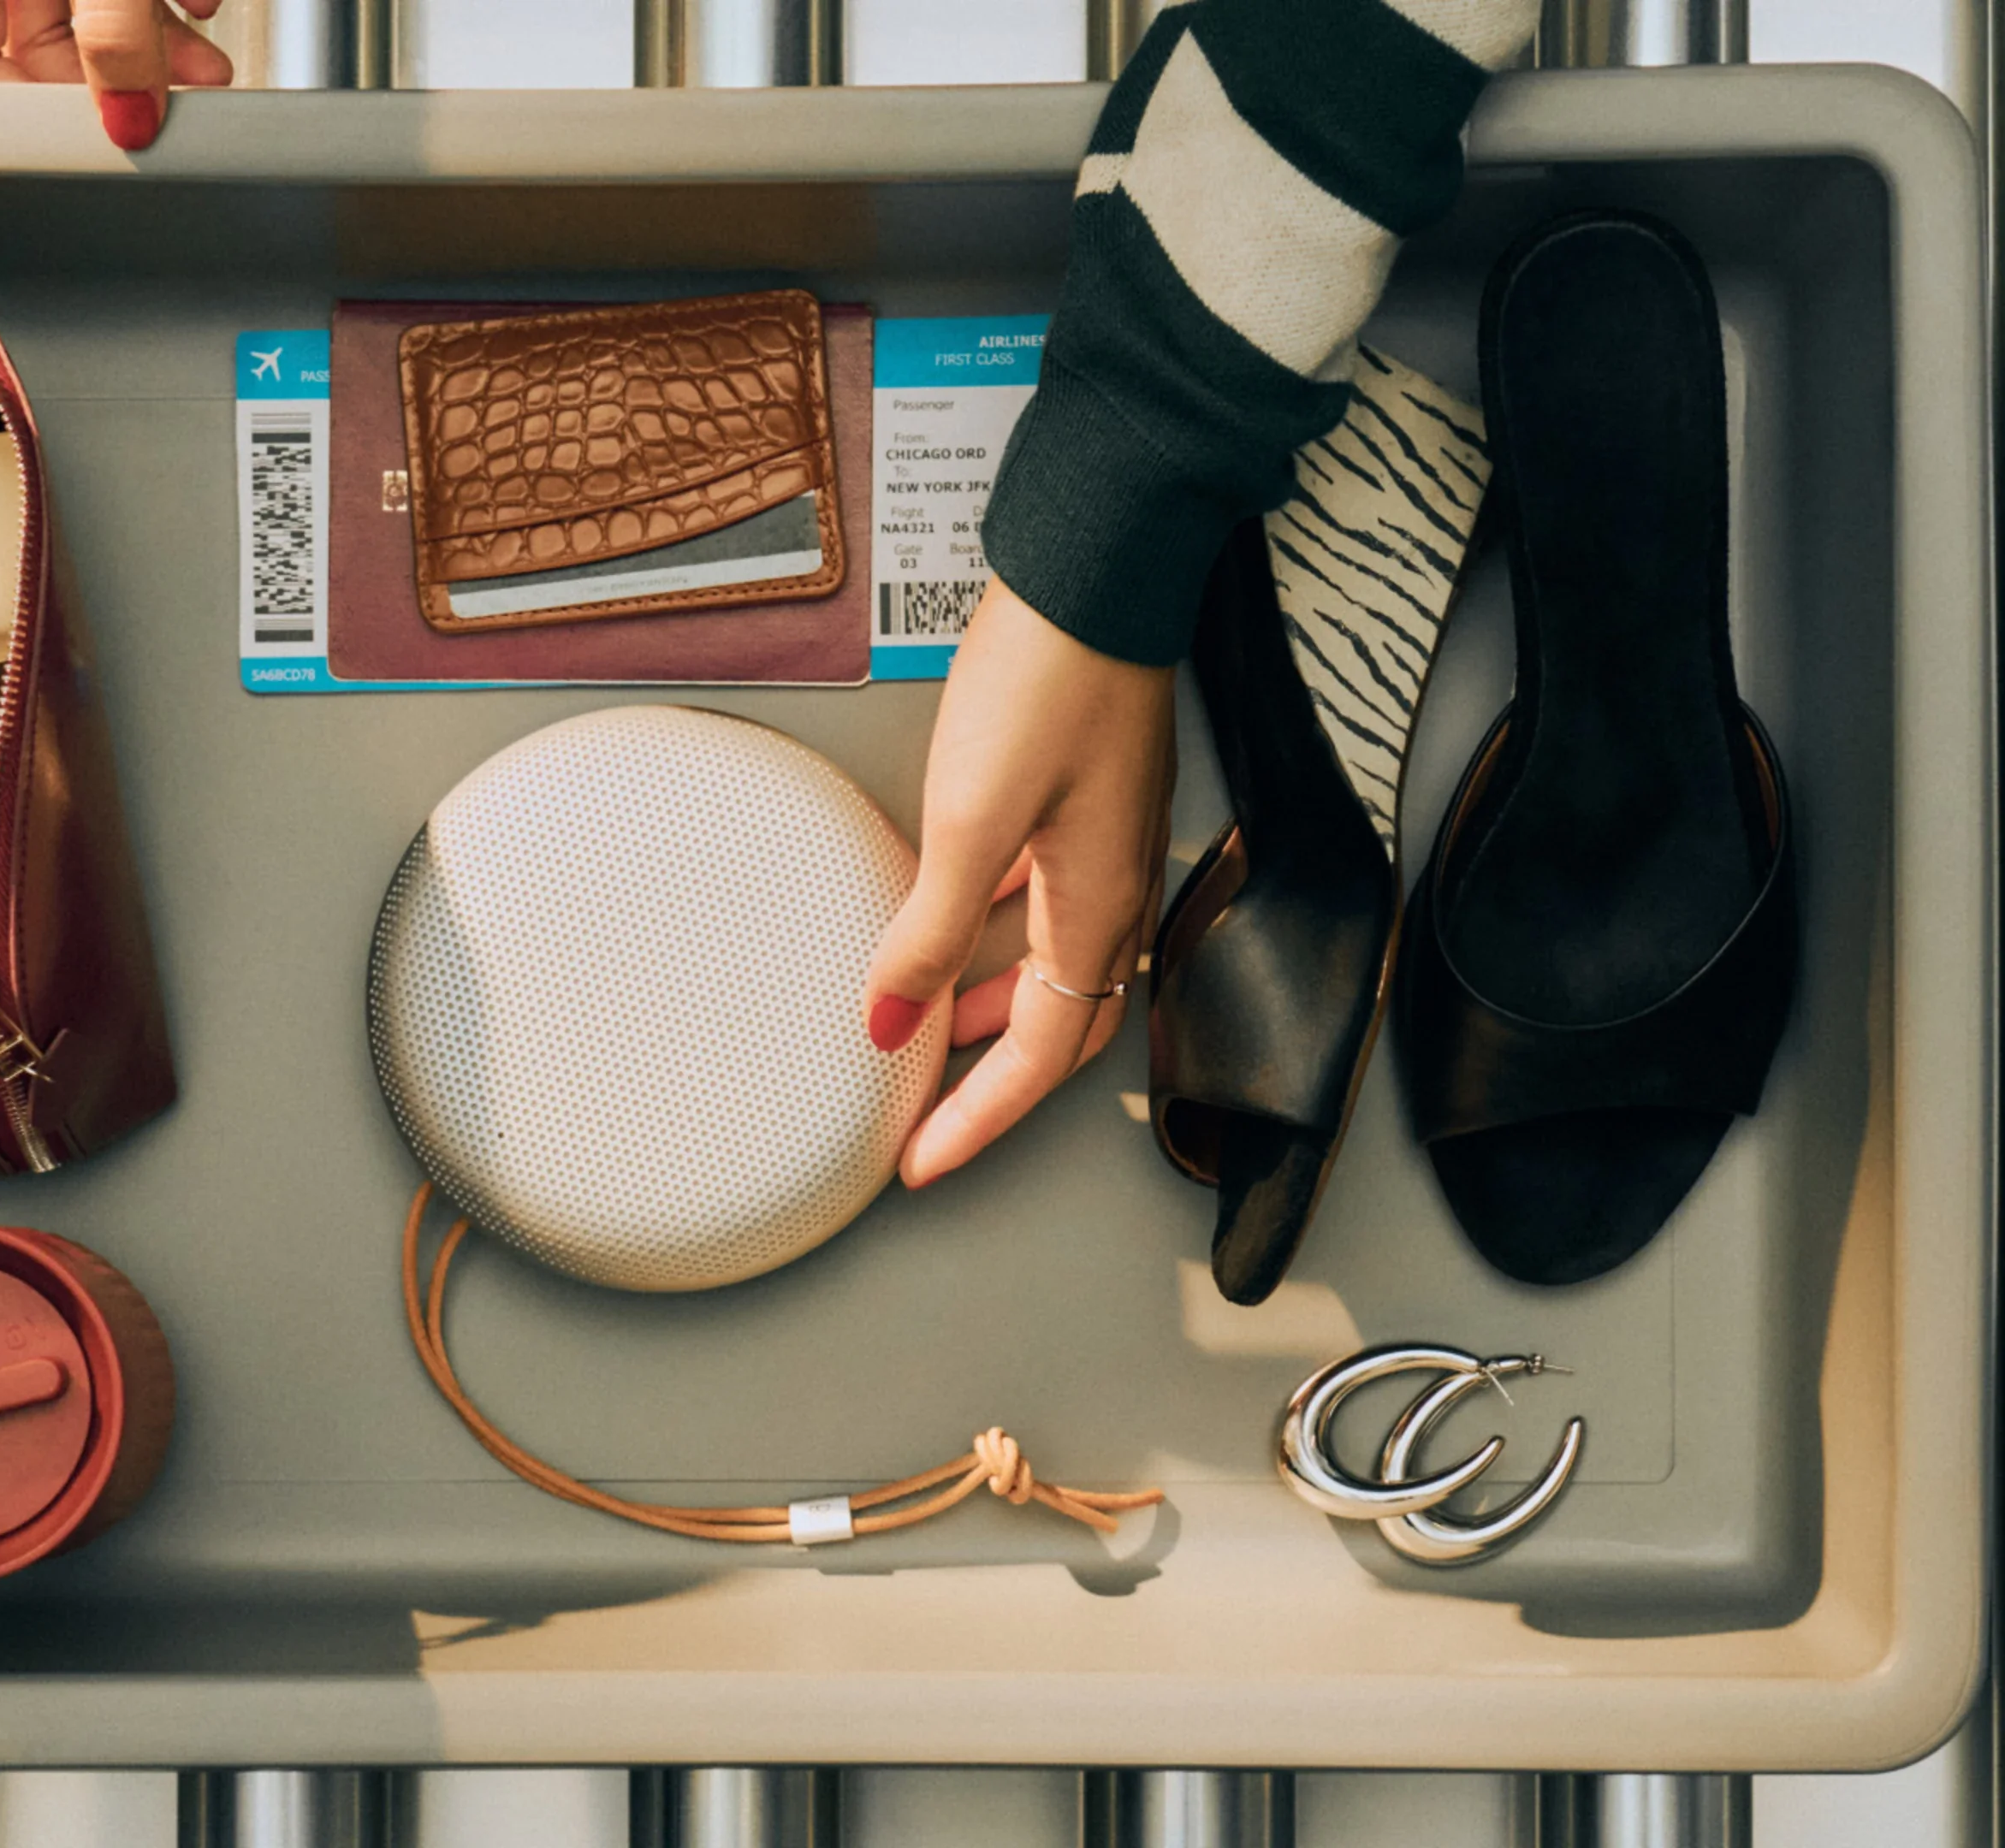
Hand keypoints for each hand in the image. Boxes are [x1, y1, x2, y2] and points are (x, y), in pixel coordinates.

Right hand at [0, 0, 234, 148]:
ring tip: (206, 72)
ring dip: (158, 54)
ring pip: (96, 27)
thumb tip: (134, 117)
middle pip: (42, 62)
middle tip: (171, 112)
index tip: (92, 149)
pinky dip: (166, 4)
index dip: (25, 125)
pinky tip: (201, 3)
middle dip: (119, 89)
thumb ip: (115, 35)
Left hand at [865, 577, 1175, 1187]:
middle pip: (1058, 1024)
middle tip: (925, 1120)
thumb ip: (929, 929)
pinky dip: (991, 935)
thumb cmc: (1052, 680)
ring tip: (923, 1033)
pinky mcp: (1081, 797)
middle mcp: (1114, 888)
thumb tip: (890, 1021)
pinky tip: (944, 920)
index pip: (1042, 1059)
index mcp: (1098, 911)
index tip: (921, 1163)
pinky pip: (1039, 901)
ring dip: (988, 1007)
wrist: (1099, 570)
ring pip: (1046, 962)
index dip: (980, 1121)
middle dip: (991, 1082)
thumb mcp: (972, 818)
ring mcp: (1102, 842)